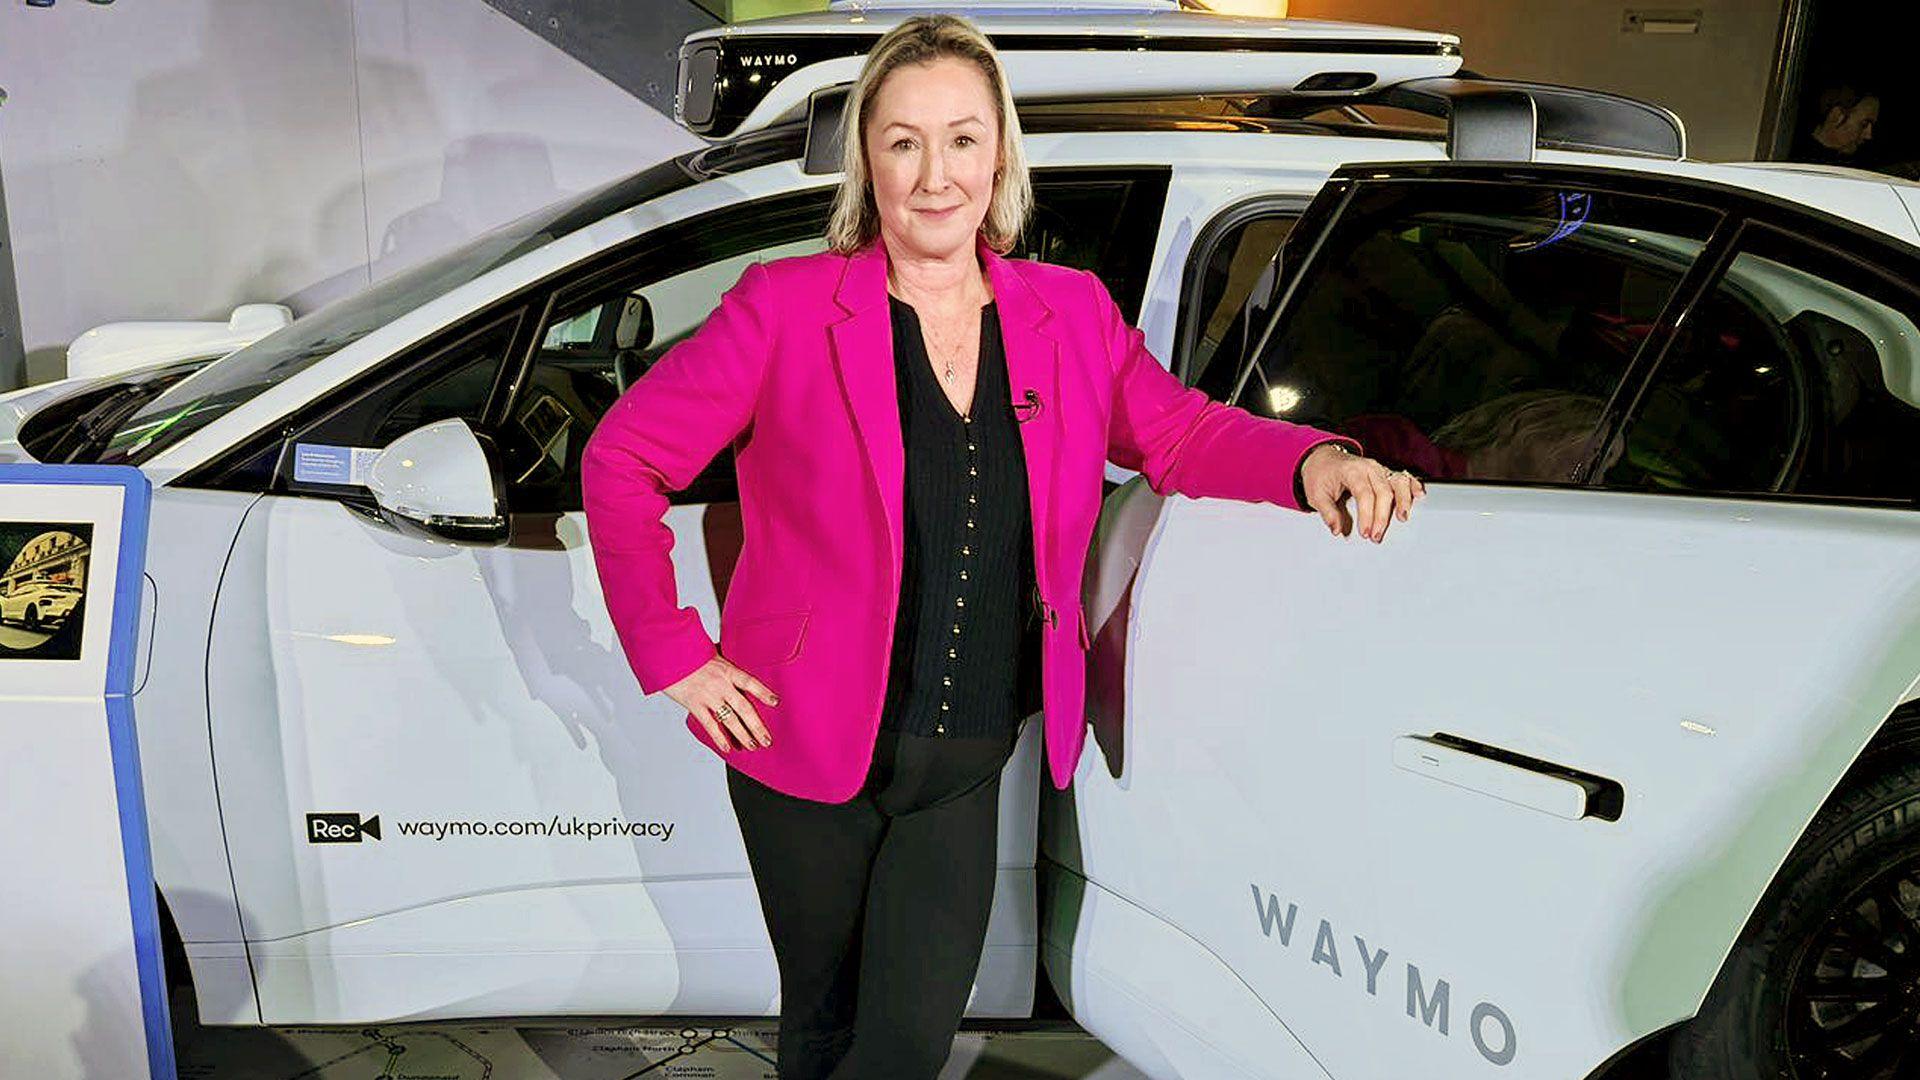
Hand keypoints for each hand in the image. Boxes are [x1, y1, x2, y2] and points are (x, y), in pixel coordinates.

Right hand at [663, 656, 777, 750]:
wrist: (668, 655)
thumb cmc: (690, 654)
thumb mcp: (713, 655)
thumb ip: (727, 666)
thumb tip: (739, 670)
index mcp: (727, 670)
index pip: (750, 682)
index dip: (764, 693)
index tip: (776, 702)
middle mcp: (720, 684)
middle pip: (744, 708)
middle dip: (757, 726)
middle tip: (767, 739)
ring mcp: (708, 696)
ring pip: (730, 720)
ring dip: (743, 735)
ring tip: (752, 746)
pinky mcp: (695, 705)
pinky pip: (710, 725)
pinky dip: (719, 738)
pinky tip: (727, 747)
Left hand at [1298, 442, 1424, 542]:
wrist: (1323, 459)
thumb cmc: (1320, 476)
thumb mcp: (1315, 495)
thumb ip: (1327, 512)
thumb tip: (1337, 530)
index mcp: (1351, 471)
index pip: (1364, 494)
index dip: (1367, 515)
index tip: (1365, 533)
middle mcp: (1368, 467)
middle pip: (1383, 491)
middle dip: (1382, 516)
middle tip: (1376, 536)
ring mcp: (1379, 469)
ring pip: (1398, 482)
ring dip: (1403, 500)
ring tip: (1403, 517)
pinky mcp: (1385, 472)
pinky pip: (1403, 477)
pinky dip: (1413, 485)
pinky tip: (1419, 495)